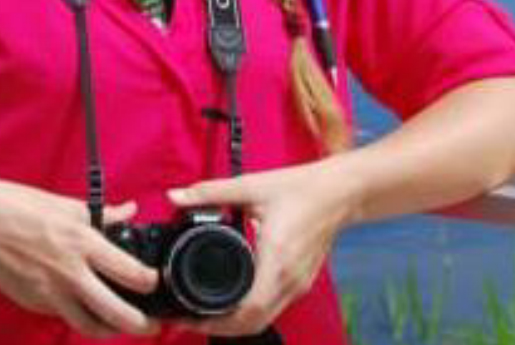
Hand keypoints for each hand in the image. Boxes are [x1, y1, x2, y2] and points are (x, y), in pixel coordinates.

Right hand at [0, 175, 159, 338]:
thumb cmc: (18, 206)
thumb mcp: (66, 204)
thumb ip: (102, 214)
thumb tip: (128, 211)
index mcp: (82, 241)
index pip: (128, 271)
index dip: (148, 282)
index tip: (154, 284)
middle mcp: (69, 272)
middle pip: (115, 312)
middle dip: (139, 325)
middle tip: (151, 327)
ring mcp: (50, 292)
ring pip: (88, 325)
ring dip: (109, 330)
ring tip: (120, 327)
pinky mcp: (33, 303)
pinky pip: (63, 315)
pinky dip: (77, 317)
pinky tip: (84, 310)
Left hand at [167, 160, 355, 336]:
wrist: (339, 192)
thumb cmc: (299, 188)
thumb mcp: (250, 186)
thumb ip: (210, 192)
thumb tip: (174, 196)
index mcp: (276, 259)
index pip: (247, 311)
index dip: (215, 322)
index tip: (189, 317)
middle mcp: (289, 280)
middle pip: (253, 324)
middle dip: (219, 327)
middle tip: (190, 318)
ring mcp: (298, 285)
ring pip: (264, 320)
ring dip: (236, 323)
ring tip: (206, 312)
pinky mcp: (302, 283)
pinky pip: (274, 308)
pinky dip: (251, 312)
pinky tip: (234, 300)